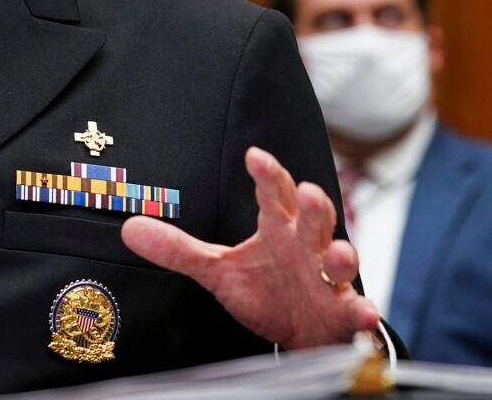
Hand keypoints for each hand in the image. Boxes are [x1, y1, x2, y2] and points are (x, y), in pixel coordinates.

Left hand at [121, 146, 378, 348]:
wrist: (305, 334)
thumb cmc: (267, 290)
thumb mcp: (218, 270)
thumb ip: (178, 249)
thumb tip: (129, 227)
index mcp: (278, 229)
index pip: (272, 195)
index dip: (266, 174)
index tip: (254, 156)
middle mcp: (307, 247)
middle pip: (312, 219)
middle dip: (312, 205)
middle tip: (307, 191)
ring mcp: (329, 279)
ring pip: (340, 260)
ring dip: (342, 255)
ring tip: (341, 252)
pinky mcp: (343, 313)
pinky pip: (356, 310)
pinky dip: (361, 312)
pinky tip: (362, 313)